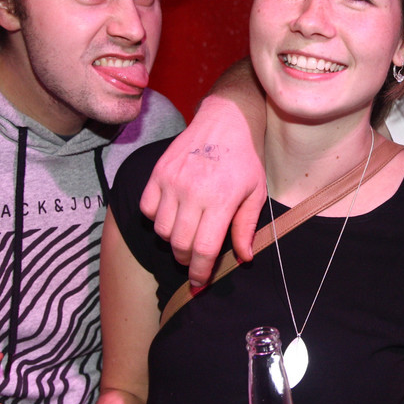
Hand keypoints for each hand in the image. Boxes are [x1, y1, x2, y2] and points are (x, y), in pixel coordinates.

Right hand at [140, 93, 267, 285]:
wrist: (226, 121)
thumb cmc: (245, 159)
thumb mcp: (255, 193)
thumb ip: (246, 227)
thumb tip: (244, 258)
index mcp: (220, 200)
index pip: (204, 249)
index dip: (200, 272)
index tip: (199, 283)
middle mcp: (192, 192)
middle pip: (179, 244)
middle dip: (187, 260)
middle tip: (196, 259)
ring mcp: (172, 181)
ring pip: (160, 230)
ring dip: (172, 240)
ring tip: (187, 234)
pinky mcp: (158, 172)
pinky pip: (147, 208)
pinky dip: (156, 219)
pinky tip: (172, 214)